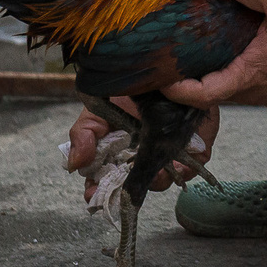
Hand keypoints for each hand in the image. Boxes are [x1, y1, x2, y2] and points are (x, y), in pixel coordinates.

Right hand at [66, 96, 220, 190]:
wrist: (165, 73)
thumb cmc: (129, 92)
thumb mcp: (98, 109)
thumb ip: (84, 134)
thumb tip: (74, 164)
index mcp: (115, 153)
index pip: (103, 180)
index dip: (96, 190)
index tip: (92, 193)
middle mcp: (140, 158)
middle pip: (131, 187)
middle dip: (126, 192)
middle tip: (123, 187)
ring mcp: (166, 156)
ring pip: (159, 182)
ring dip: (154, 181)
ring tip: (153, 170)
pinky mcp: (192, 151)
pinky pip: (188, 170)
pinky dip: (182, 171)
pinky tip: (177, 163)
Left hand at [163, 0, 266, 109]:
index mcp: (251, 74)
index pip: (202, 94)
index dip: (175, 89)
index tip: (158, 76)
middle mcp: (256, 89)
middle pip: (210, 96)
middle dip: (186, 84)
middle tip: (168, 62)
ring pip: (227, 92)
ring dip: (207, 79)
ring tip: (191, 55)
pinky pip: (242, 86)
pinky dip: (226, 74)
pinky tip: (225, 51)